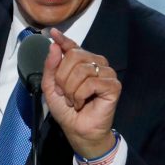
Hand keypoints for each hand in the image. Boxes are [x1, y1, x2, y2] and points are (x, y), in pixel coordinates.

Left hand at [41, 28, 120, 157]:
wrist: (78, 130)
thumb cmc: (67, 110)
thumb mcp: (51, 88)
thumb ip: (51, 67)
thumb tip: (55, 45)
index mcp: (83, 62)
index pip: (73, 46)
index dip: (63, 39)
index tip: (53, 33)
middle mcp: (97, 63)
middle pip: (75, 56)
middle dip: (62, 77)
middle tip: (63, 94)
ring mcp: (107, 73)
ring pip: (82, 70)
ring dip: (70, 89)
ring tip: (72, 101)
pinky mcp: (114, 85)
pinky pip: (91, 82)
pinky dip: (80, 95)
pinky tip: (81, 103)